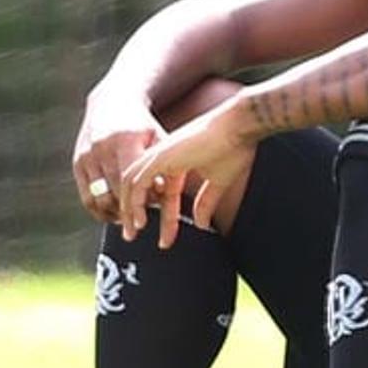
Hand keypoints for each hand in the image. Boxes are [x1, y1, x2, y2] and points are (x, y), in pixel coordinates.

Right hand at [71, 79, 164, 222]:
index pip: (129, 179)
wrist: (112, 103)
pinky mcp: (78, 163)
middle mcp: (102, 147)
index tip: (144, 221)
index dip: (136, 202)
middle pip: (113, 191)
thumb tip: (166, 195)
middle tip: (139, 225)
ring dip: (112, 214)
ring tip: (127, 221)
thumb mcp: (157, 138)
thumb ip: (162, 164)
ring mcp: (87, 155)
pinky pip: (86, 196)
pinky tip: (112, 216)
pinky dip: (99, 211)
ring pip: (98, 197)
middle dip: (126, 212)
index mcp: (125, 139)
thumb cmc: (143, 126)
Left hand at [117, 103, 254, 248]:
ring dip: (128, 208)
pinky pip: (137, 180)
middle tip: (131, 235)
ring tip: (131, 231)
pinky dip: (133, 200)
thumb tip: (201, 224)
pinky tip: (137, 218)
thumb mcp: (218, 183)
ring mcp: (160, 156)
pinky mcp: (160, 156)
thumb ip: (206, 203)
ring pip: (132, 184)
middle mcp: (164, 158)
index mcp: (177, 163)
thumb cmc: (234, 149)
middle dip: (134, 212)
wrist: (239, 127)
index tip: (165, 240)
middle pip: (140, 188)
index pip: (163, 195)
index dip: (165, 219)